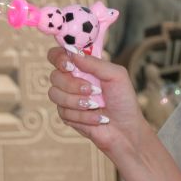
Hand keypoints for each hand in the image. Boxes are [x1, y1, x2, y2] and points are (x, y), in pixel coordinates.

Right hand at [46, 46, 148, 161]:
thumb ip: (95, 63)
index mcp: (83, 67)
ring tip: (96, 105)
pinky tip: (97, 118)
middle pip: (54, 76)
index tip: (70, 66)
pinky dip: (83, 116)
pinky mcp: (66, 115)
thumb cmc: (123, 100)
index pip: (58, 55)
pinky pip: (63, 112)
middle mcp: (72, 80)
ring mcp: (67, 98)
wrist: (125, 129)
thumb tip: (72, 51)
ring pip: (54, 94)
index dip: (59, 58)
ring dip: (77, 101)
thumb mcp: (116, 76)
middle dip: (73, 85)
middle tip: (92, 90)